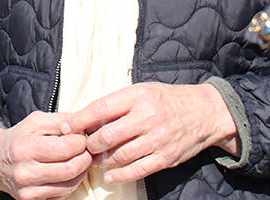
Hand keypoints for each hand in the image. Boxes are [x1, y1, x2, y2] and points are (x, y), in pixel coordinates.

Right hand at [0, 112, 91, 199]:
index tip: (81, 137)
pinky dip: (72, 182)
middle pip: (70, 169)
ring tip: (80, 159)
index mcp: (24, 148)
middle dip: (85, 157)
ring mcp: (28, 190)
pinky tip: (70, 170)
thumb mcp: (36, 121)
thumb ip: (61, 120)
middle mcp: (25, 172)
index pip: (65, 148)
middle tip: (86, 149)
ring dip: (82, 171)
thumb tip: (84, 124)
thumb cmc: (19, 137)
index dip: (80, 141)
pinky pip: (63, 194)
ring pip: (70, 185)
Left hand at [65, 83, 237, 184]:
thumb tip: (83, 118)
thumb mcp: (141, 91)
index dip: (79, 120)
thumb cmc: (166, 100)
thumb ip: (116, 104)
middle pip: (106, 136)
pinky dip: (119, 175)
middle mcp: (147, 117)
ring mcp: (157, 138)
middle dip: (89, 144)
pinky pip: (137, 170)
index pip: (100, 108)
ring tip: (94, 159)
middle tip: (82, 146)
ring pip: (119, 155)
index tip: (66, 127)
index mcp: (138, 96)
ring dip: (101, 160)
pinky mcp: (165, 157)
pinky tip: (109, 176)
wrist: (203, 112)